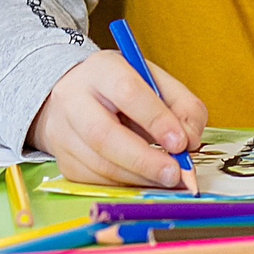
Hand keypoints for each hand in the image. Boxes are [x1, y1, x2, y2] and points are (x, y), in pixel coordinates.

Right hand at [29, 49, 208, 189]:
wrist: (75, 95)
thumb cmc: (121, 88)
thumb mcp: (156, 82)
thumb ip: (182, 105)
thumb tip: (189, 140)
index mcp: (102, 69)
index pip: (127, 92)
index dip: (156, 119)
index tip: (181, 142)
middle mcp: (74, 98)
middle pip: (103, 135)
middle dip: (144, 159)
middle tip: (174, 173)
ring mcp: (63, 131)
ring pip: (100, 164)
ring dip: (139, 177)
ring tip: (166, 179)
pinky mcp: (63, 159)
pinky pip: (96, 180)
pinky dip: (125, 184)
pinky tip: (143, 178)